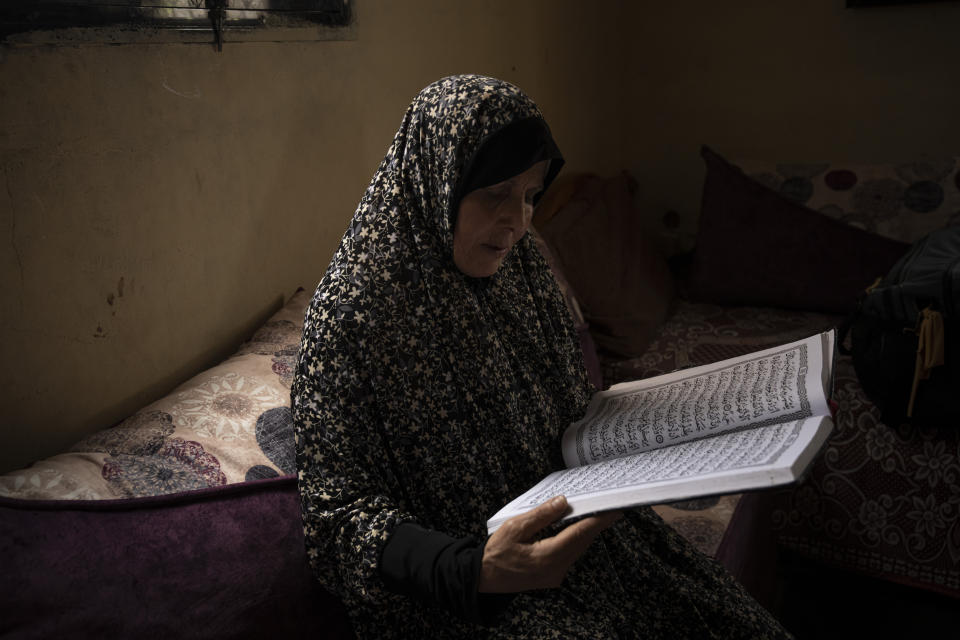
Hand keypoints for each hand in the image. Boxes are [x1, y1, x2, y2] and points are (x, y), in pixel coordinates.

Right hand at [478, 495, 621, 592]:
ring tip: (594, 512)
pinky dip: (575, 539)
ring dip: (586, 531)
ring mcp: (556, 575)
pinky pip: (570, 554)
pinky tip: (575, 527)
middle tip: (607, 504)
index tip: (614, 509)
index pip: (580, 533)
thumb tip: (563, 502)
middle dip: (596, 523)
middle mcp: (556, 569)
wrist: (484, 578)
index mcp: (548, 556)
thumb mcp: (514, 528)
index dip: (599, 520)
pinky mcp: (553, 575)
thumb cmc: (496, 553)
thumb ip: (541, 515)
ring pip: (578, 548)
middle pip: (583, 541)